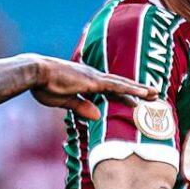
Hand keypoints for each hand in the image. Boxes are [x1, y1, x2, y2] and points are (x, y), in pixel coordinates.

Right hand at [27, 55, 153, 120]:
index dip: (123, 95)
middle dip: (137, 90)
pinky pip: (116, 86)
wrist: (35, 72)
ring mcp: (94, 77)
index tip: (135, 101)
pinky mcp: (92, 81)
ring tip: (155, 94)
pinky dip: (130, 89)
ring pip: (122, 84)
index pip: (108, 90)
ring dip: (139, 89)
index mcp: (85, 81)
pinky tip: (142, 94)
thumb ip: (81, 107)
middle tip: (154, 95)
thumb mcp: (64, 101)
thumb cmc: (43, 86)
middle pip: (120, 85)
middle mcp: (93, 77)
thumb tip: (97, 116)